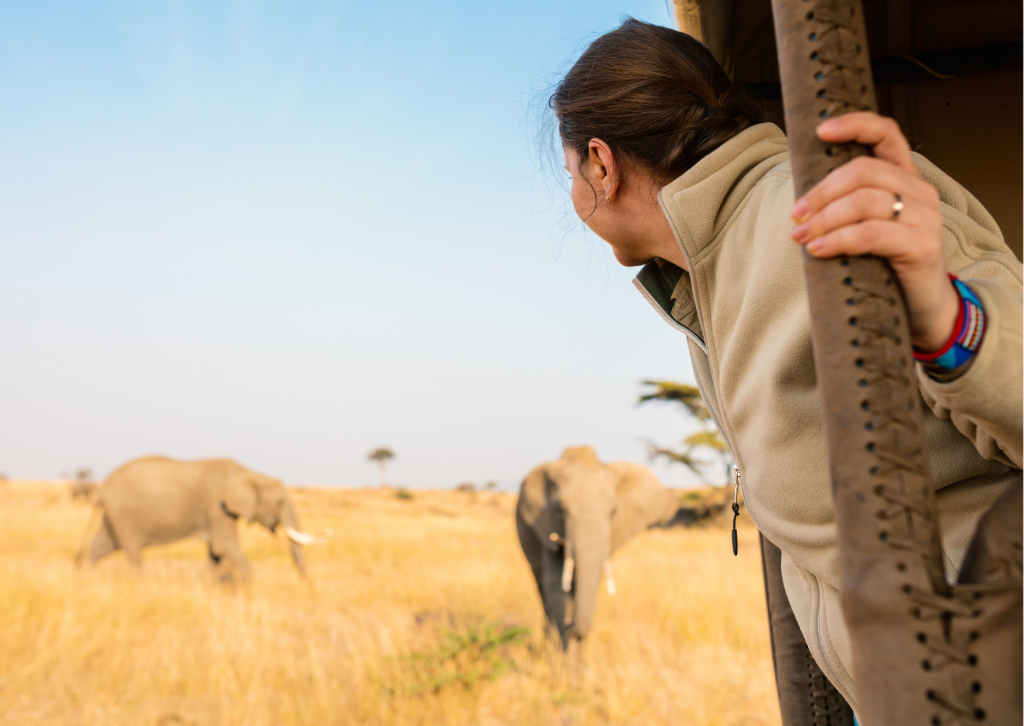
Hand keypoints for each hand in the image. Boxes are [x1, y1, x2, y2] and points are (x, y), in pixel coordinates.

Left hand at [789, 112, 958, 351]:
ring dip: (824, 218)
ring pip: (864, 201)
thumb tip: (801, 201)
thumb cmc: (888, 265)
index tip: (821, 131)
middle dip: (821, 191)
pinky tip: (817, 250)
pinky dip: (838, 240)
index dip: (855, 125)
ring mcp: (925, 218)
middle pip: (863, 171)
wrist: (924, 310)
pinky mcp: (922, 246)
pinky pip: (871, 234)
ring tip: (801, 235)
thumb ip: (848, 206)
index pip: (886, 134)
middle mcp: (920, 192)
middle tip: (796, 214)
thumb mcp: (868, 227)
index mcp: (905, 179)